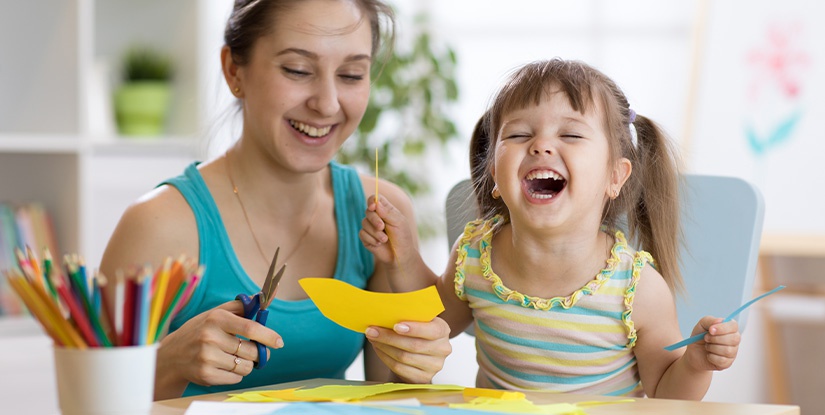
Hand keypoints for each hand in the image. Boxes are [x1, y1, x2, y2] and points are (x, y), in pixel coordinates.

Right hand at [154, 300, 283, 398]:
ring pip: (245, 367)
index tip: (279, 342)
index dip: (268, 336)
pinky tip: (224, 366)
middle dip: (258, 353)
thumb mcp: (215, 313)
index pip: (250, 328)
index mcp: (216, 318)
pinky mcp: (206, 375)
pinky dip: (235, 374)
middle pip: (251, 351)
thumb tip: (261, 298)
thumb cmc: (200, 331)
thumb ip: (239, 306)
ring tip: (235, 358)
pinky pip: (236, 378)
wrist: (173, 355)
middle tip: (255, 352)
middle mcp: (210, 337)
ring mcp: (207, 357)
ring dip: (246, 364)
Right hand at [360, 195, 415, 265]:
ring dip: (375, 232)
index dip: (372, 201)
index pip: (375, 199)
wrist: (400, 255)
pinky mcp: (366, 237)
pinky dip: (371, 239)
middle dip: (374, 219)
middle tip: (382, 227)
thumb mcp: (398, 222)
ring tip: (385, 239)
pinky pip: (362, 234)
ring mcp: (370, 227)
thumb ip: (387, 212)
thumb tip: (376, 203)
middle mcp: (376, 217)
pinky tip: (379, 244)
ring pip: (364, 223)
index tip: (373, 207)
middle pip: (368, 211)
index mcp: (385, 210)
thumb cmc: (402, 237)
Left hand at [365, 317, 451, 382]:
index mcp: (443, 330)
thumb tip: (387, 309)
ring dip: (384, 347)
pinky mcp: (424, 378)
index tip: (396, 325)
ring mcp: (435, 366)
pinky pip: (400, 368)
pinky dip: (385, 357)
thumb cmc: (416, 332)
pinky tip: (378, 349)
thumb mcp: (418, 320)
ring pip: (404, 357)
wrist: (418, 355)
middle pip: (414, 345)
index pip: (432, 330)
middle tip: (372, 330)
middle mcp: (443, 349)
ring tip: (372, 338)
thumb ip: (408, 314)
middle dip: (389, 337)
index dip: (414, 328)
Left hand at [684, 316, 739, 371]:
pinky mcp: (728, 363)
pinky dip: (711, 357)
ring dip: (712, 347)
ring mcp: (733, 352)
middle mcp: (734, 340)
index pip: (734, 326)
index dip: (722, 328)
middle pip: (733, 339)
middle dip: (715, 339)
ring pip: (727, 350)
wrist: (693, 353)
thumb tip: (719, 321)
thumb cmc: (700, 337)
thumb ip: (710, 320)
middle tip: (706, 338)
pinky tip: (709, 354)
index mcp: (729, 328)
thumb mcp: (701, 325)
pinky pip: (722, 360)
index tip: (710, 330)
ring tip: (707, 346)